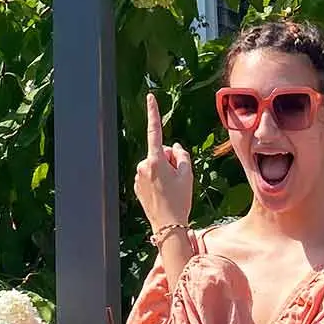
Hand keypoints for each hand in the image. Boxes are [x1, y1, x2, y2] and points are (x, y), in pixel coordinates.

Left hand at [134, 93, 192, 233]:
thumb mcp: (187, 174)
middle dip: (169, 159)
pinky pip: (149, 175)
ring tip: (171, 189)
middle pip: (160, 152)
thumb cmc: (179, 199)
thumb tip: (175, 147)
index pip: (154, 131)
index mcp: (155, 160)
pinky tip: (163, 193)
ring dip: (163, 171)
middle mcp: (143, 166)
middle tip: (178, 178)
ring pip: (155, 165)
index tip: (150, 98)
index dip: (153, 113)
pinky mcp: (136, 186)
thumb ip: (181, 155)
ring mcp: (138, 176)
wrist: (168, 226)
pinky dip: (157, 180)